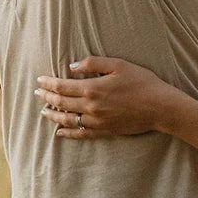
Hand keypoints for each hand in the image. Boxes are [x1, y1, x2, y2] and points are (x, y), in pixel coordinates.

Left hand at [34, 55, 171, 137]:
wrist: (160, 107)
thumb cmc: (141, 82)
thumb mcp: (118, 64)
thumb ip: (93, 63)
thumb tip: (72, 66)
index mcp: (92, 88)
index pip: (62, 86)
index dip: (49, 83)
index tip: (40, 80)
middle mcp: (91, 107)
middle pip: (61, 103)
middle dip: (47, 97)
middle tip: (37, 93)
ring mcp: (97, 121)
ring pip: (68, 120)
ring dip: (53, 116)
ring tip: (44, 112)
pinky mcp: (105, 131)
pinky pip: (82, 134)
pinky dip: (68, 133)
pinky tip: (60, 133)